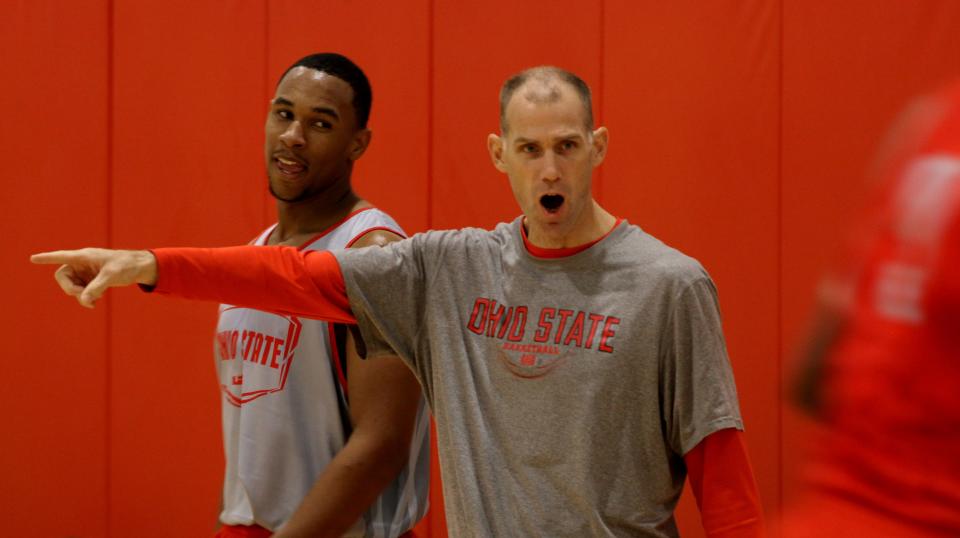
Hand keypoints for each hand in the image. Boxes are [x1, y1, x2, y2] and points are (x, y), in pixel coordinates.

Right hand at [31, 248, 157, 307]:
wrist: (140, 268)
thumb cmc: (126, 266)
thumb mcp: (111, 277)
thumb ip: (96, 288)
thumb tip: (83, 300)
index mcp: (85, 256)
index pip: (61, 256)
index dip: (46, 258)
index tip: (33, 258)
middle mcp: (82, 263)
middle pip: (63, 276)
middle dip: (69, 288)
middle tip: (82, 296)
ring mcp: (86, 271)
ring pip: (72, 286)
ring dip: (79, 295)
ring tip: (94, 302)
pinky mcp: (92, 279)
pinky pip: (81, 290)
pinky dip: (86, 297)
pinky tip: (95, 301)